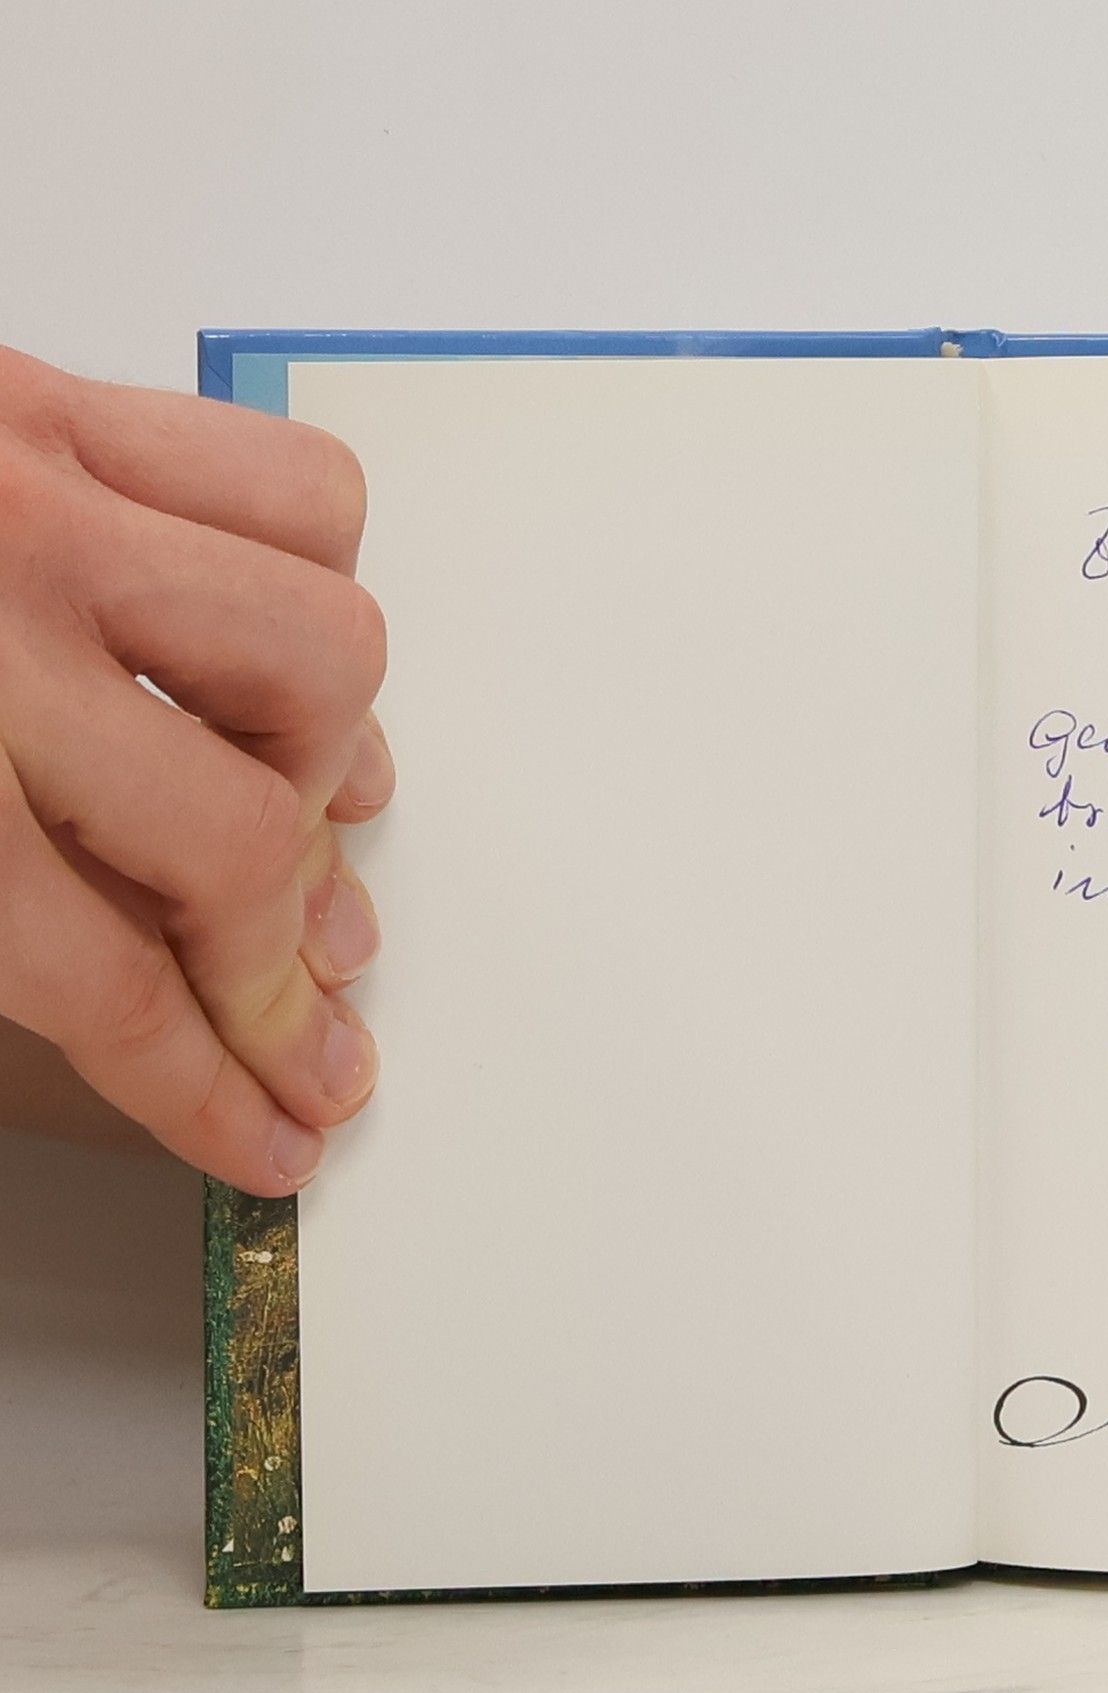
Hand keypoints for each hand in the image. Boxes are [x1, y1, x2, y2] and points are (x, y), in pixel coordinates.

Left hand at [0, 344, 393, 1195]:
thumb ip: (4, 926)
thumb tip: (171, 992)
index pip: (110, 985)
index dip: (210, 1087)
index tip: (273, 1130)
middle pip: (237, 834)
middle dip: (284, 954)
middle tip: (304, 1003)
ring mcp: (35, 494)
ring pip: (321, 651)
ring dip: (328, 755)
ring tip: (298, 805)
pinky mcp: (52, 400)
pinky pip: (298, 491)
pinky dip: (321, 580)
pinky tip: (273, 647)